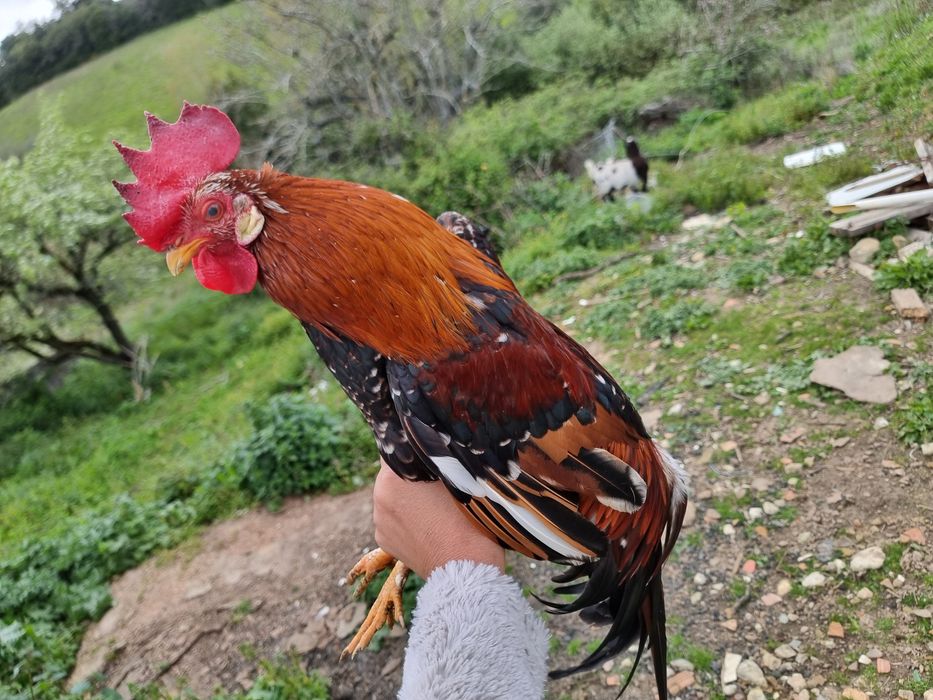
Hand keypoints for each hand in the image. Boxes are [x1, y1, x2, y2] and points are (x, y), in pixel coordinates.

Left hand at [372, 460, 504, 578]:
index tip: (429, 453)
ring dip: (408, 498)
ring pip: (393, 499)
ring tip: (435, 508)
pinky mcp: (384, 542)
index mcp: (392, 479)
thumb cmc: (467, 521)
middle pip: (393, 476)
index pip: (395, 450)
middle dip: (412, 476)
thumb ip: (438, 461)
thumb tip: (432, 448)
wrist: (465, 570)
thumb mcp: (457, 479)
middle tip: (437, 483)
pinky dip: (406, 519)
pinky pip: (393, 520)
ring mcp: (380, 523)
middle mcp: (379, 499)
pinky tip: (428, 525)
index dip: (413, 448)